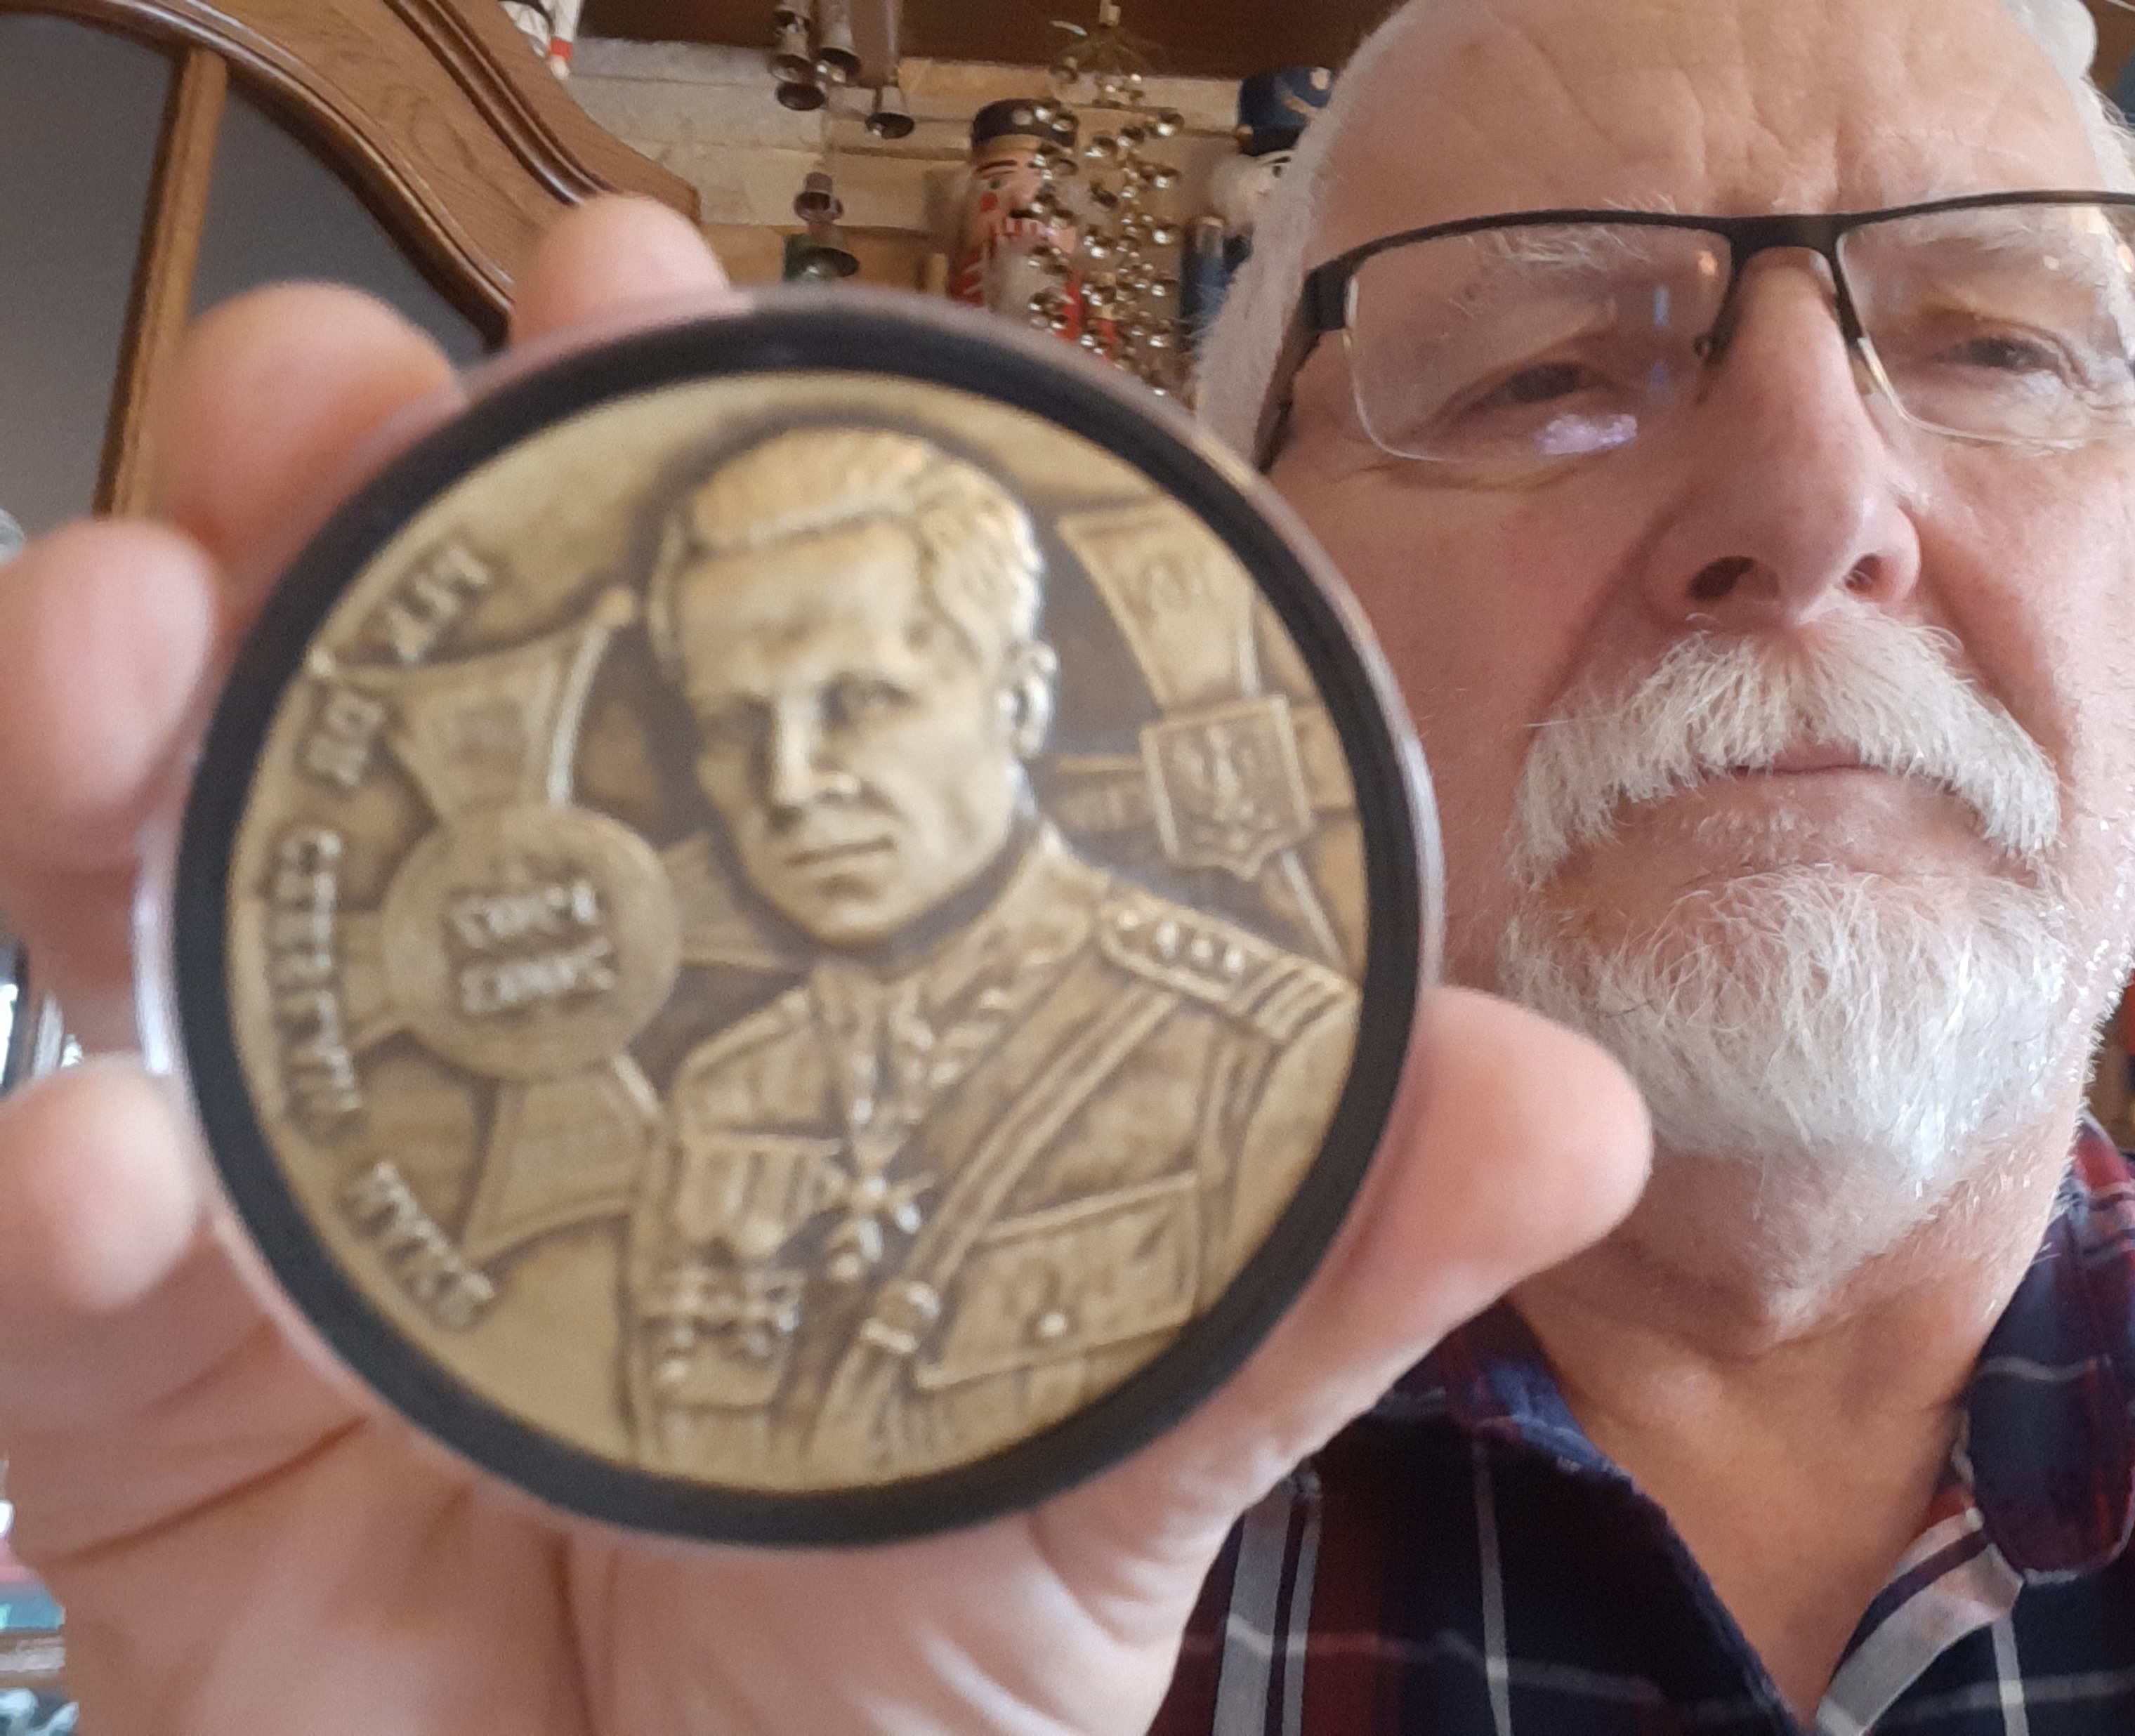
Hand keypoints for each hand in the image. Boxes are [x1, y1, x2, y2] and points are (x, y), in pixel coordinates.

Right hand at [0, 199, 1650, 1734]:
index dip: (634, 464)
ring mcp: (287, 1208)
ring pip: (129, 914)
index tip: (634, 294)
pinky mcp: (141, 1417)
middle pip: (359, 715)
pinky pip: (47, 1298)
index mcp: (716, 993)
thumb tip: (1558, 1098)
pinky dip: (41, 1214)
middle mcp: (487, 1044)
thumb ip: (1307, 1266)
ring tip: (104, 638)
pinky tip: (80, 1166)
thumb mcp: (1121, 1421)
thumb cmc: (914, 1655)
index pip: (658, 668)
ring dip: (88, 754)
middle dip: (326, 518)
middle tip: (332, 391)